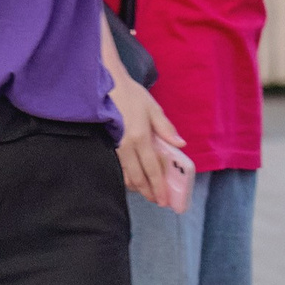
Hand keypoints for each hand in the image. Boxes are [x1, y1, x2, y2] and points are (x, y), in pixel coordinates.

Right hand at [111, 73, 186, 209]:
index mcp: (140, 137)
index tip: (163, 199)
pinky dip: (125, 177)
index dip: (158, 186)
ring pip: (124, 175)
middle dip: (148, 192)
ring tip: (146, 193)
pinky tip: (131, 180)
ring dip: (136, 187)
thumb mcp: (152, 108)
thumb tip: (181, 144)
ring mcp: (112, 146)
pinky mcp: (104, 145)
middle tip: (157, 201)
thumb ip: (166, 128)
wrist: (104, 84)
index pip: (151, 168)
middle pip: (137, 177)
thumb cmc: (130, 94)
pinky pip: (116, 167)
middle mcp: (125, 145)